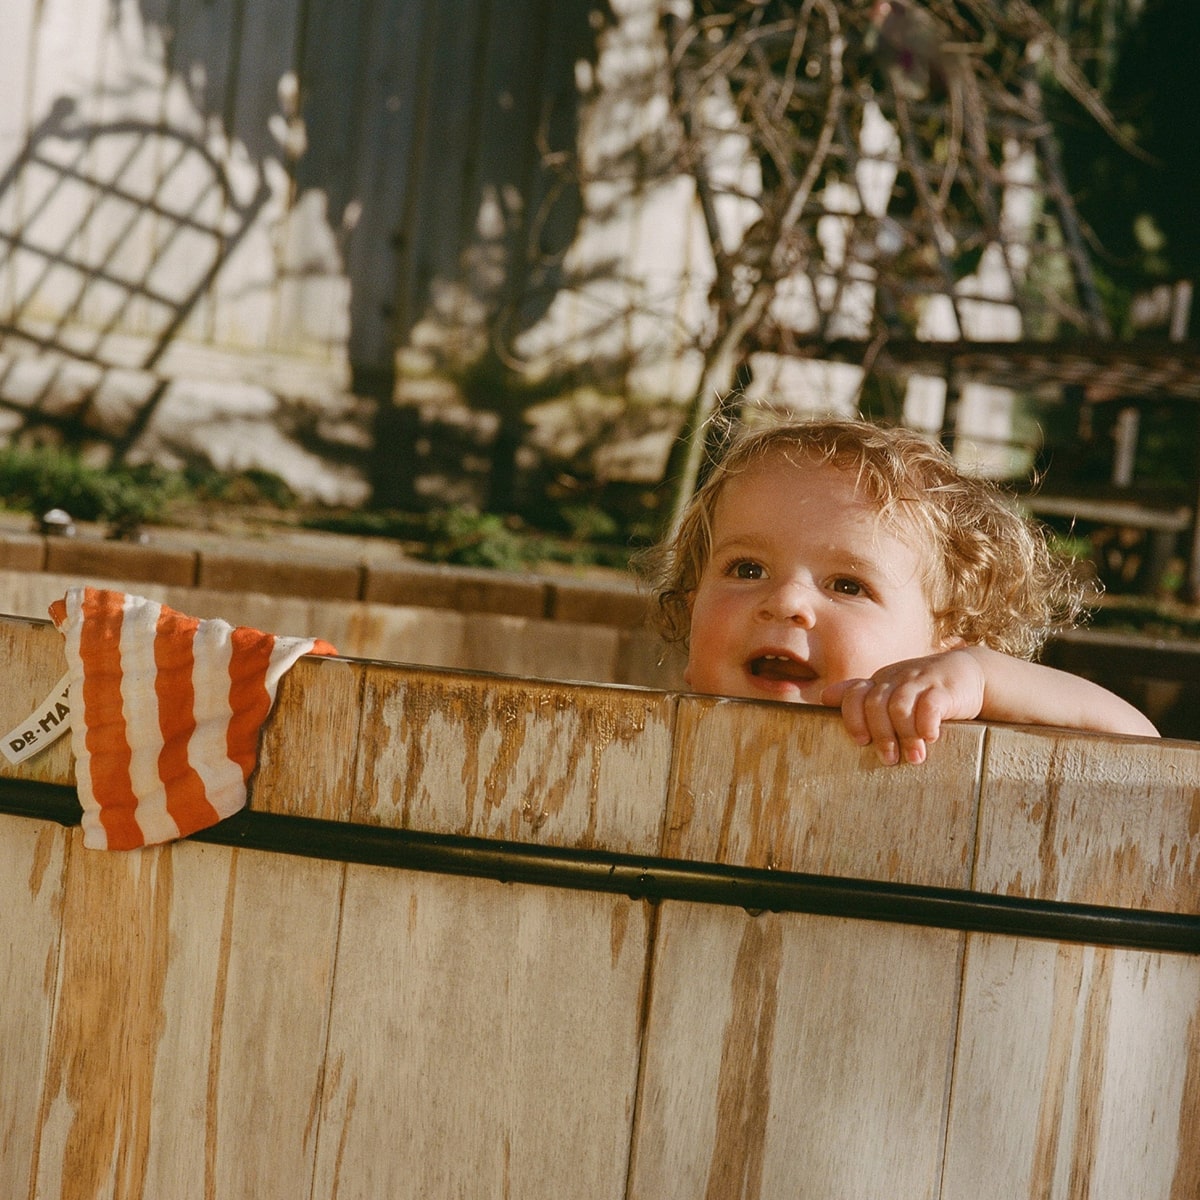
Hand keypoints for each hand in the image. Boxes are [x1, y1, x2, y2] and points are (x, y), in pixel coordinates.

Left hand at [820, 648, 984, 764]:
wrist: (970, 673)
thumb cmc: (925, 690)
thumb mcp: (892, 689)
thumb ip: (862, 695)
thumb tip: (826, 697)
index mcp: (880, 682)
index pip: (854, 694)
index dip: (852, 718)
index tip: (861, 741)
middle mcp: (896, 679)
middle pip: (875, 704)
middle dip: (880, 735)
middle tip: (889, 760)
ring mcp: (920, 681)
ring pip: (899, 706)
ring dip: (905, 736)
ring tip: (914, 758)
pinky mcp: (944, 688)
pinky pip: (929, 704)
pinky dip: (926, 724)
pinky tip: (931, 737)